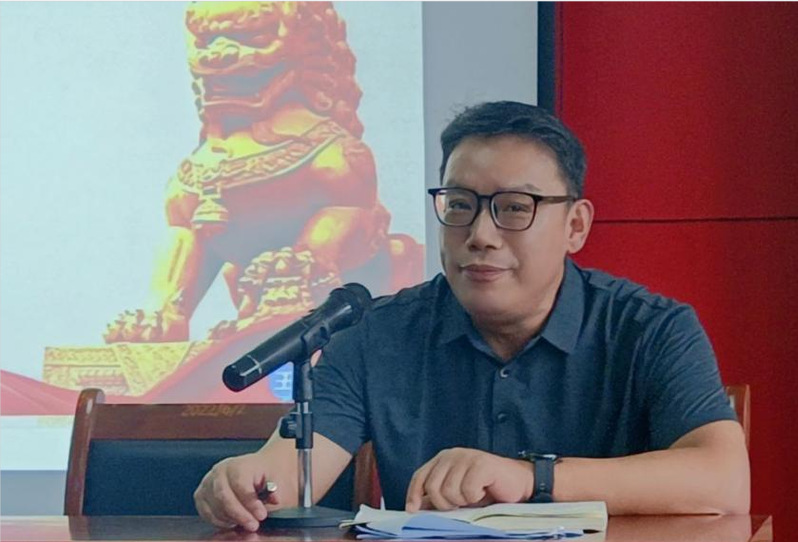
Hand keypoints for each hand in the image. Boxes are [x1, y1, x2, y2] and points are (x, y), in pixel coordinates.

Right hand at [194, 452, 280, 531]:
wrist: (254, 469)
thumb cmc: (263, 475)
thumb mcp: (274, 479)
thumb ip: (273, 491)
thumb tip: (274, 499)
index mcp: (238, 464)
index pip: (240, 485)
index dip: (250, 503)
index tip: (261, 515)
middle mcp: (220, 471)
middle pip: (224, 497)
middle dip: (239, 515)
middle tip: (253, 525)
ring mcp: (208, 482)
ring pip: (214, 507)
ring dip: (231, 519)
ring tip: (246, 521)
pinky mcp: (201, 494)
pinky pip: (206, 512)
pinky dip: (218, 520)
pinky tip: (232, 521)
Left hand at [405, 448, 534, 511]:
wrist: (518, 484)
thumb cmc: (487, 489)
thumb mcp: (457, 493)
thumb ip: (438, 495)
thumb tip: (417, 507)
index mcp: (443, 459)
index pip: (420, 476)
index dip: (414, 494)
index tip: (412, 510)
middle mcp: (452, 455)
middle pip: (432, 487)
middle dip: (445, 504)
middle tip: (461, 504)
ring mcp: (466, 457)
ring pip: (449, 492)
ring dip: (463, 501)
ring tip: (474, 496)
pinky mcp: (481, 464)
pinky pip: (467, 491)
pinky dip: (476, 497)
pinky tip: (483, 491)